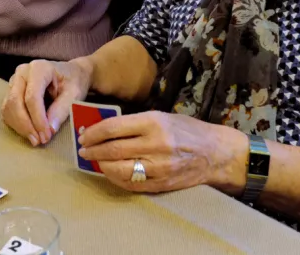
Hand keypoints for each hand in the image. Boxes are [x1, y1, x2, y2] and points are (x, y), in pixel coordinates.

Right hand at [1, 59, 92, 146]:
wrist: (71, 73)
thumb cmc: (74, 81)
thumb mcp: (74, 93)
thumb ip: (62, 109)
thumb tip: (49, 129)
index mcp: (39, 68)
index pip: (32, 96)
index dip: (38, 118)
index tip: (46, 135)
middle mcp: (22, 72)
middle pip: (15, 101)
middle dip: (26, 125)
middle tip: (39, 141)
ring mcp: (14, 81)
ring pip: (8, 107)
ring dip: (20, 126)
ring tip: (36, 139)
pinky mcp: (11, 92)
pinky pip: (7, 110)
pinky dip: (16, 124)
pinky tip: (29, 132)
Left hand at [76, 111, 249, 194]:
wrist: (215, 153)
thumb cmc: (187, 130)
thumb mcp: (162, 116)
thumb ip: (135, 123)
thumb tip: (104, 129)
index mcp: (154, 122)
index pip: (113, 128)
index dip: (94, 132)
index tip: (84, 135)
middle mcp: (156, 144)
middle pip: (112, 149)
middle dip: (93, 151)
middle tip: (83, 150)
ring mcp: (159, 166)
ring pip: (119, 169)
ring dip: (101, 166)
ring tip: (95, 161)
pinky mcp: (161, 183)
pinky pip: (131, 184)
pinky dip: (116, 178)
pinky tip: (111, 172)